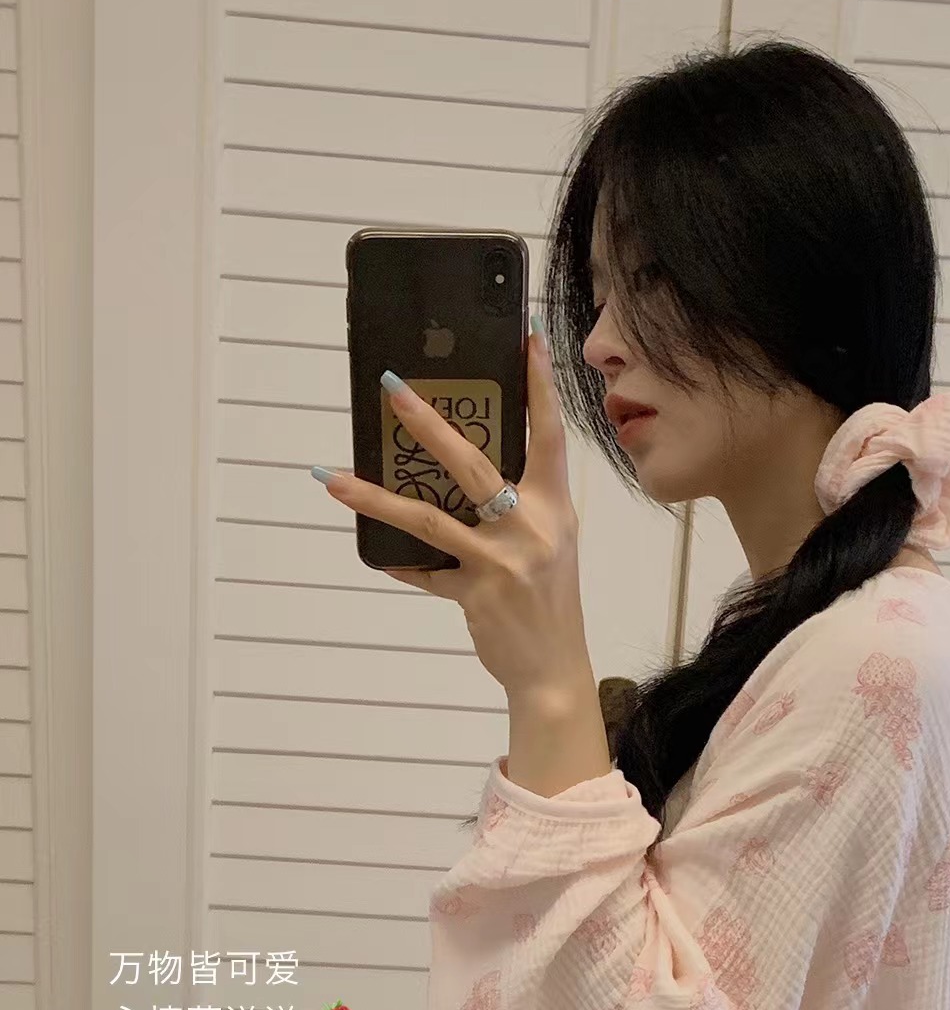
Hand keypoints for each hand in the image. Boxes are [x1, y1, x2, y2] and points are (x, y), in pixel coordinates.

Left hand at [314, 321, 592, 699]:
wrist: (553, 669)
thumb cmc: (549, 601)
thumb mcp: (550, 543)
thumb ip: (519, 505)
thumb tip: (463, 469)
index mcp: (555, 508)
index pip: (549, 434)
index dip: (539, 386)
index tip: (525, 339)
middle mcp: (532, 528)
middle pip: (472, 464)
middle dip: (428, 422)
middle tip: (390, 386)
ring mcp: (502, 561)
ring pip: (429, 517)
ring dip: (375, 496)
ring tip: (334, 478)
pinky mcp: (475, 593)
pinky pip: (423, 570)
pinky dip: (398, 561)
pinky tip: (374, 553)